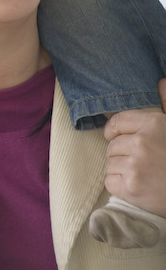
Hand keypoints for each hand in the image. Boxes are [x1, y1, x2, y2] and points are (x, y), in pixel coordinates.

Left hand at [104, 78, 165, 218]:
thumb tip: (161, 81)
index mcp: (153, 123)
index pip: (116, 122)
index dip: (114, 131)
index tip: (118, 137)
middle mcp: (142, 142)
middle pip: (112, 145)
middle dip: (122, 154)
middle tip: (141, 162)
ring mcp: (136, 165)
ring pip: (110, 163)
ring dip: (121, 170)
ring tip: (141, 173)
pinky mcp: (131, 187)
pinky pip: (110, 181)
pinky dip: (120, 185)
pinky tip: (137, 186)